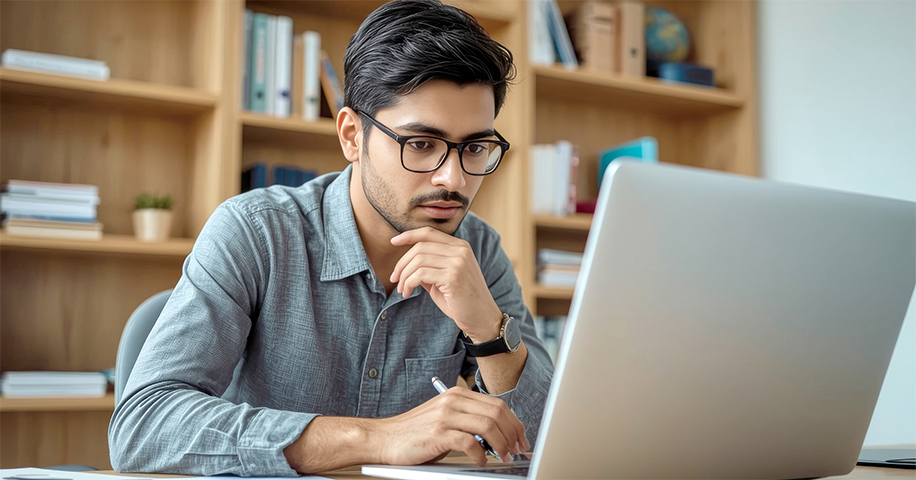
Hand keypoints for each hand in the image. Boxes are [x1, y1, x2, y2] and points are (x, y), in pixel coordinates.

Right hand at [374, 386, 529, 466]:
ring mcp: (445, 416)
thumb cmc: (415, 433)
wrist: (383, 438)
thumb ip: (468, 419)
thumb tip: (499, 433)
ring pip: (488, 425)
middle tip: (517, 450)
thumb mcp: (445, 418)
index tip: (521, 439)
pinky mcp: (438, 433)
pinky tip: (481, 462)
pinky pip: (470, 442)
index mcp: (457, 395)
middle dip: (513, 434)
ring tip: (503, 457)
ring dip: (501, 445)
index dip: (514, 423)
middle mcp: (453, 401)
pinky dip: (481, 454)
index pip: (497, 404)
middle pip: (497, 413)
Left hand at [390, 227, 502, 340]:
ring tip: (402, 289)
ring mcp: (458, 263)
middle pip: (420, 247)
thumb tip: (406, 262)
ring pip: (418, 260)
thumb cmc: (461, 300)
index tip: (393, 241)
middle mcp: (460, 250)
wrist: (481, 318)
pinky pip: (420, 274)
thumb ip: (429, 266)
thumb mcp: (444, 277)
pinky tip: (407, 292)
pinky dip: (409, 283)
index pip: (429, 233)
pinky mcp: (453, 277)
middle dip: (402, 263)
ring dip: (404, 276)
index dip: (408, 235)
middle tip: (394, 278)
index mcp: (460, 246)